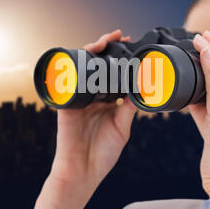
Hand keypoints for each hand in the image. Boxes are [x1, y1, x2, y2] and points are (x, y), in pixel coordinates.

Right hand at [51, 29, 136, 187]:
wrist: (83, 171)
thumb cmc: (102, 153)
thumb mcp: (122, 127)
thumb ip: (130, 107)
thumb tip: (143, 87)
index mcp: (106, 102)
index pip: (113, 75)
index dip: (121, 60)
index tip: (133, 46)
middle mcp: (92, 97)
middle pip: (98, 67)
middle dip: (107, 48)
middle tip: (120, 36)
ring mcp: (78, 98)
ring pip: (83, 68)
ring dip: (92, 51)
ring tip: (105, 41)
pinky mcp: (66, 103)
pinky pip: (67, 80)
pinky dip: (74, 65)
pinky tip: (85, 54)